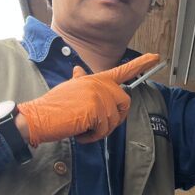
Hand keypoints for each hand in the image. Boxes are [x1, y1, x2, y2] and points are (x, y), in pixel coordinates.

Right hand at [17, 53, 160, 145]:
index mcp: (95, 79)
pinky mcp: (96, 110)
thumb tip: (79, 70)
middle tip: (97, 125)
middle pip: (124, 103)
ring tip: (82, 128)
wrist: (38, 117)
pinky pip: (104, 130)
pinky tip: (81, 133)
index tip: (156, 58)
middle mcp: (100, 85)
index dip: (141, 64)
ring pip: (113, 121)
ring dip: (99, 131)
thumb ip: (80, 81)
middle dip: (115, 118)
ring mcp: (99, 96)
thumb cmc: (53, 106)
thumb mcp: (69, 89)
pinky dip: (93, 137)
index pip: (122, 70)